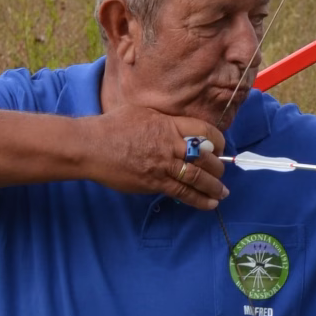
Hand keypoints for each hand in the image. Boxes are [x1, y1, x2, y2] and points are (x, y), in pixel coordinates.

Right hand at [74, 110, 227, 208]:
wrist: (92, 146)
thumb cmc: (113, 126)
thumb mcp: (143, 112)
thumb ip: (164, 120)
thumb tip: (177, 126)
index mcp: (169, 124)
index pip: (205, 132)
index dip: (218, 141)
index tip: (220, 147)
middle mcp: (171, 144)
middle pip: (206, 156)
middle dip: (218, 167)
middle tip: (221, 172)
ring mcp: (164, 165)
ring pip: (198, 177)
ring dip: (214, 186)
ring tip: (222, 193)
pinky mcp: (155, 183)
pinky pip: (183, 193)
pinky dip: (199, 199)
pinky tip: (210, 203)